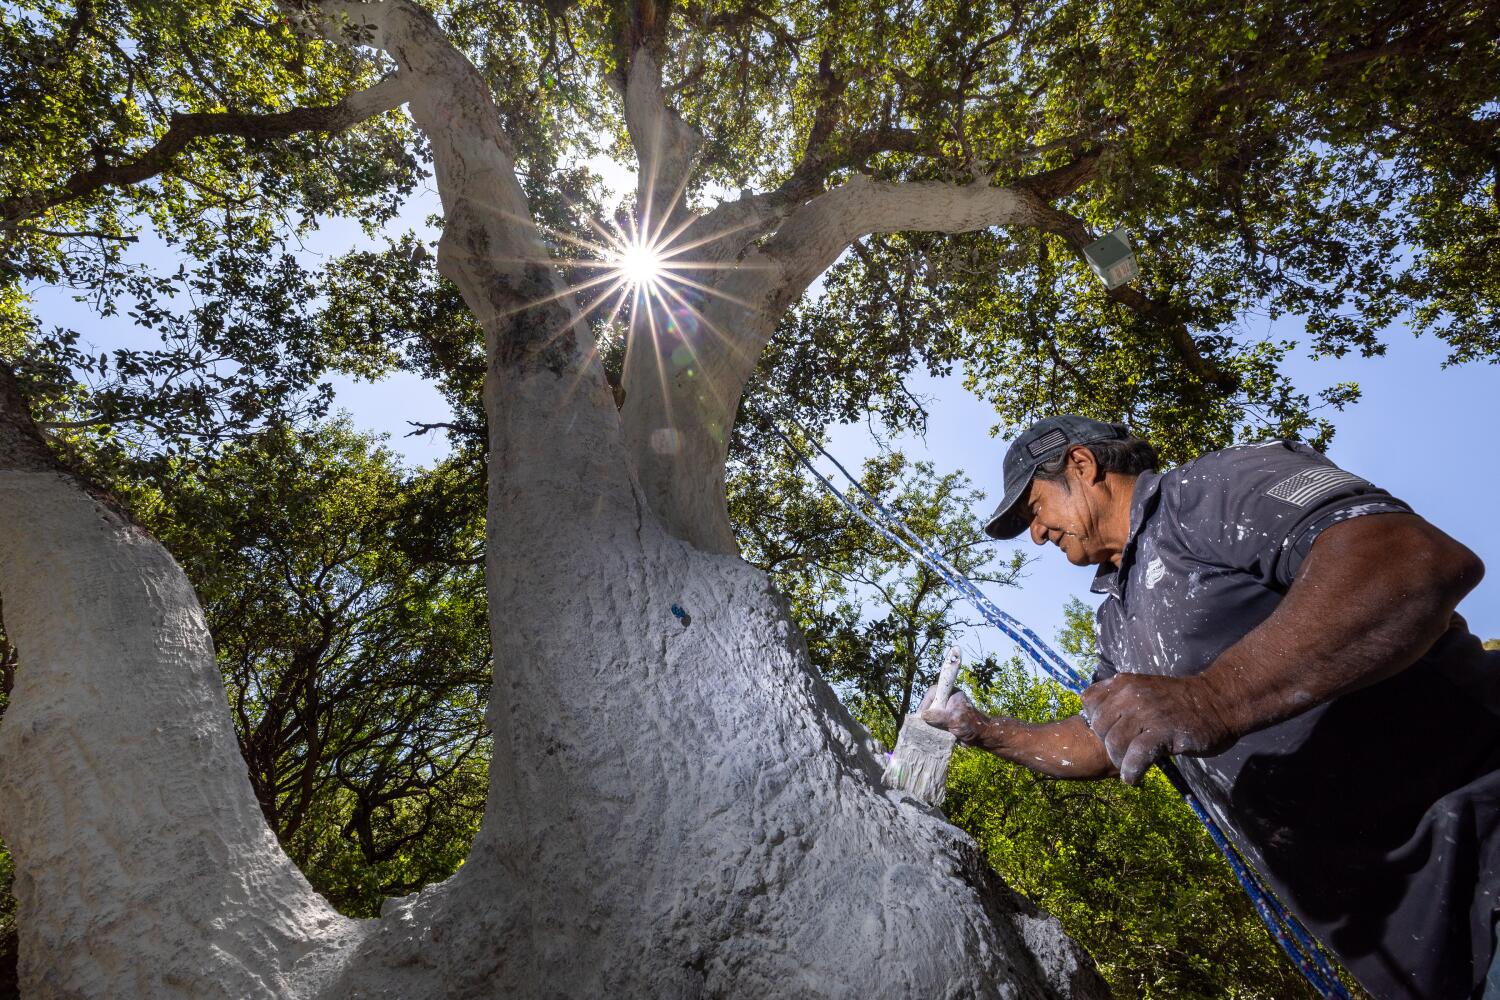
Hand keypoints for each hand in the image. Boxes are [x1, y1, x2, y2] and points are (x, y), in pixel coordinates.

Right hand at [918, 686, 988, 745]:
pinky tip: (929, 733)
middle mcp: (947, 700)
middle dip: (926, 713)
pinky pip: (935, 721)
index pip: (933, 692)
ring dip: (928, 722)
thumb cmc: (970, 724)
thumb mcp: (953, 719)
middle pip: (930, 703)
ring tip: (924, 729)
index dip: (925, 702)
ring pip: (931, 713)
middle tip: (921, 723)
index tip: (921, 715)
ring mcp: (946, 710)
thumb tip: (923, 715)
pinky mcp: (945, 719)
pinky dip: (932, 727)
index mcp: (951, 693)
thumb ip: (938, 716)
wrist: (981, 736)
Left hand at [1079, 673, 1236, 784]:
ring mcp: (1146, 713)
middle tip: (1123, 753)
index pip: (1088, 701)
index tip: (1109, 731)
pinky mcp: (1162, 732)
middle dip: (1107, 744)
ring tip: (1131, 766)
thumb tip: (1097, 721)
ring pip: (1115, 743)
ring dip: (1120, 761)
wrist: (1219, 701)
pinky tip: (1134, 778)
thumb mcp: (1144, 690)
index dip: (1095, 719)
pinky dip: (1132, 771)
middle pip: (1099, 727)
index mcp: (1124, 682)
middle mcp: (1131, 694)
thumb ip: (1121, 700)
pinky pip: (1136, 757)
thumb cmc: (1180, 701)